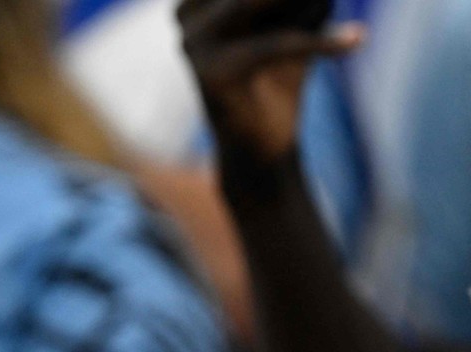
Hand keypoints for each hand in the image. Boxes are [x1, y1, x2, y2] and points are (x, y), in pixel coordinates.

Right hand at [181, 0, 363, 161]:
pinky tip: (356, 39)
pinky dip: (319, 42)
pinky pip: (277, 44)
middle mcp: (186, 13)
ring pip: (267, 4)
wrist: (261, 147)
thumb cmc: (282, 73)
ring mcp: (193, 42)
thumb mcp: (297, 13)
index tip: (320, 0)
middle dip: (302, 2)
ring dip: (309, 9)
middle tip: (325, 5)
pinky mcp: (213, 73)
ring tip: (350, 30)